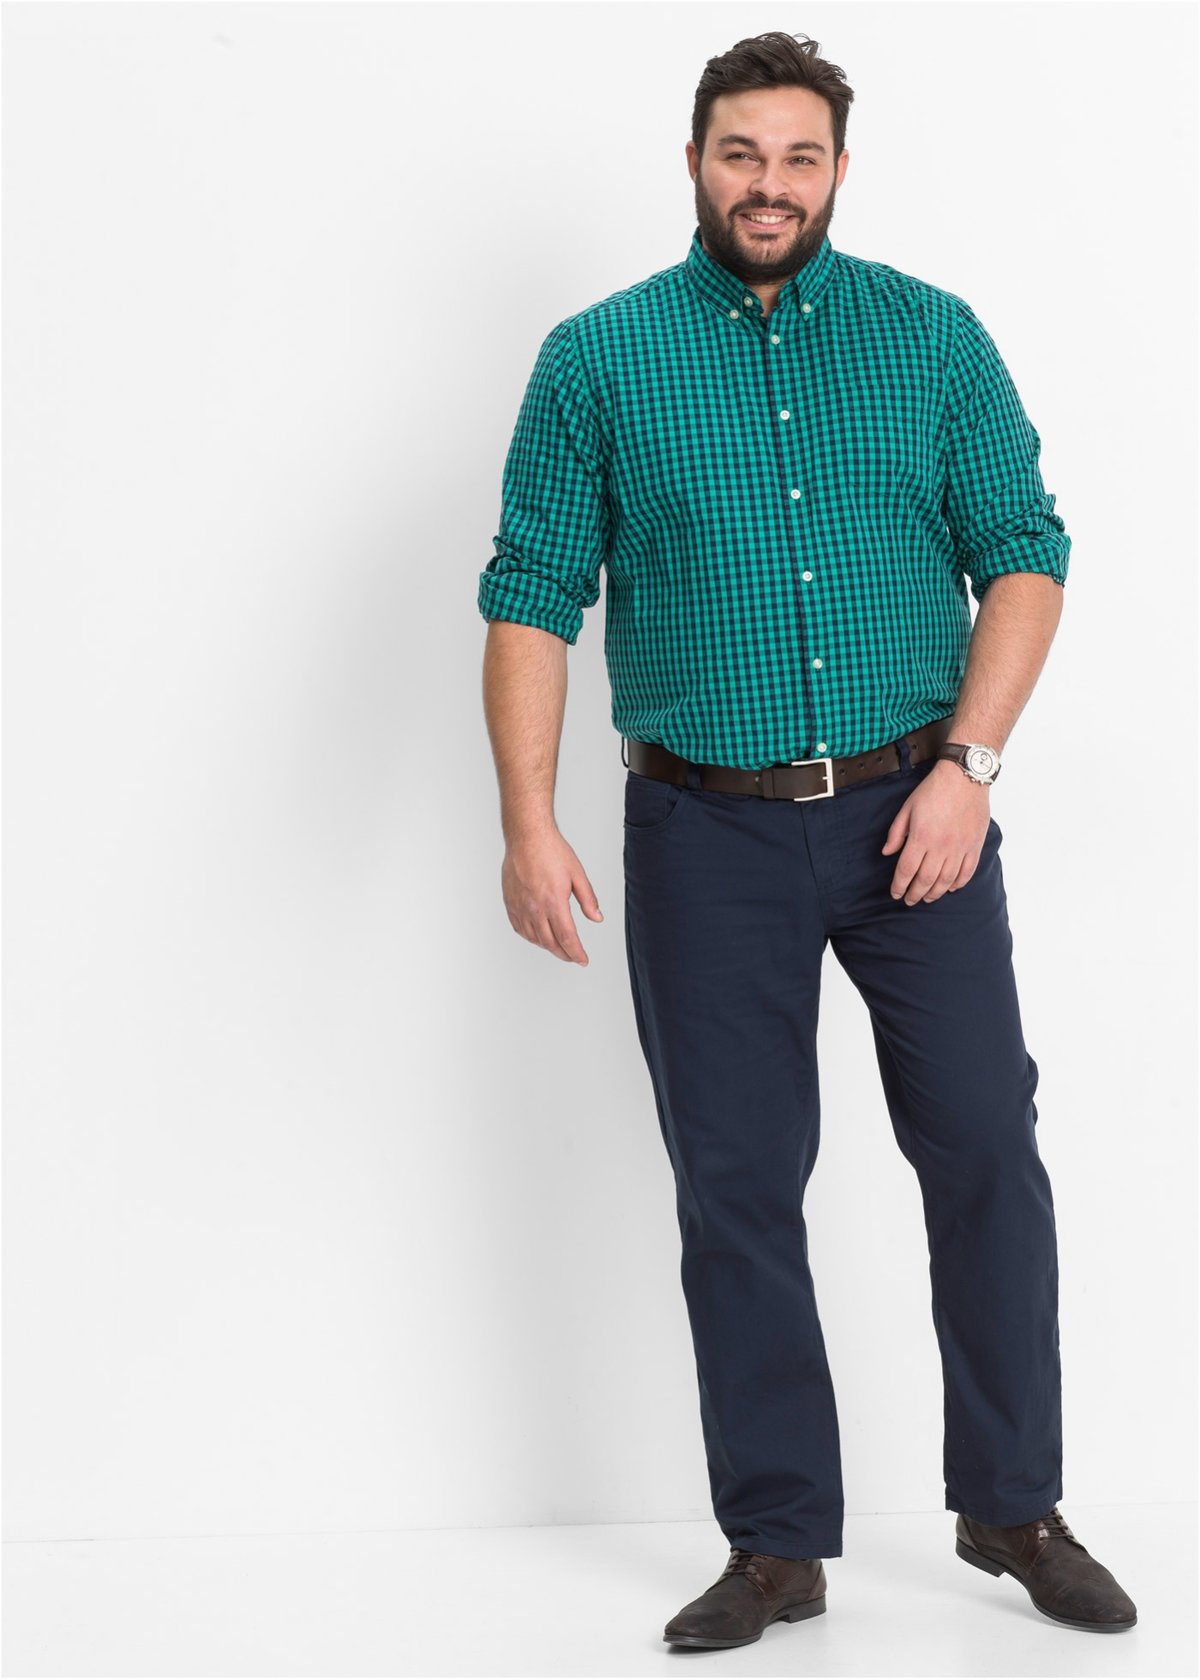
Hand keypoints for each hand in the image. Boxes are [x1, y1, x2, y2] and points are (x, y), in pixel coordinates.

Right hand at [501, 825, 603, 963]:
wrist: (526, 837)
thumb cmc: (551, 851)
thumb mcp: (577, 874)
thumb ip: (588, 899)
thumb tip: (597, 918)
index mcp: (554, 901)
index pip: (567, 938)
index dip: (576, 953)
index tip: (582, 960)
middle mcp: (535, 908)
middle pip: (550, 943)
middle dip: (564, 954)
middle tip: (574, 957)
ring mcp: (520, 907)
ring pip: (534, 938)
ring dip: (548, 947)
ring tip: (559, 947)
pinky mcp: (510, 903)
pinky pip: (520, 929)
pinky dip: (531, 938)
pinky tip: (539, 937)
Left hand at [881, 760, 991, 904]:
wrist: (964, 777)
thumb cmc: (933, 790)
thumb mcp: (907, 808)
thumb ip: (896, 833)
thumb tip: (887, 853)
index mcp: (921, 837)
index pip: (907, 870)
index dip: (899, 885)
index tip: (895, 893)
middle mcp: (941, 846)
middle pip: (925, 880)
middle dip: (915, 894)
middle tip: (909, 901)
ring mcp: (960, 847)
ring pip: (946, 880)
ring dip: (935, 893)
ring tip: (927, 898)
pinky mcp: (975, 846)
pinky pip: (967, 872)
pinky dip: (958, 884)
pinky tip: (950, 888)